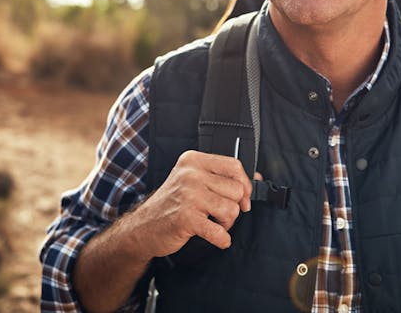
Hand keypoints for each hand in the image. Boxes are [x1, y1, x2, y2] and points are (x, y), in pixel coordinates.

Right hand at [130, 150, 252, 258]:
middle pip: (236, 190)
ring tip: (213, 223)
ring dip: (227, 223)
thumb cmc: (173, 203)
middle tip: (219, 214)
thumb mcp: (193, 181)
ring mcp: (188, 195)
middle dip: (234, 207)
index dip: (244, 184)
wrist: (143, 226)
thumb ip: (223, 177)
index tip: (244, 197)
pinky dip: (222, 239)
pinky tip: (217, 238)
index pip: (233, 165)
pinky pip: (219, 231)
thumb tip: (257, 178)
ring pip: (231, 209)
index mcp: (193, 161)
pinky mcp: (186, 218)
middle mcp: (190, 174)